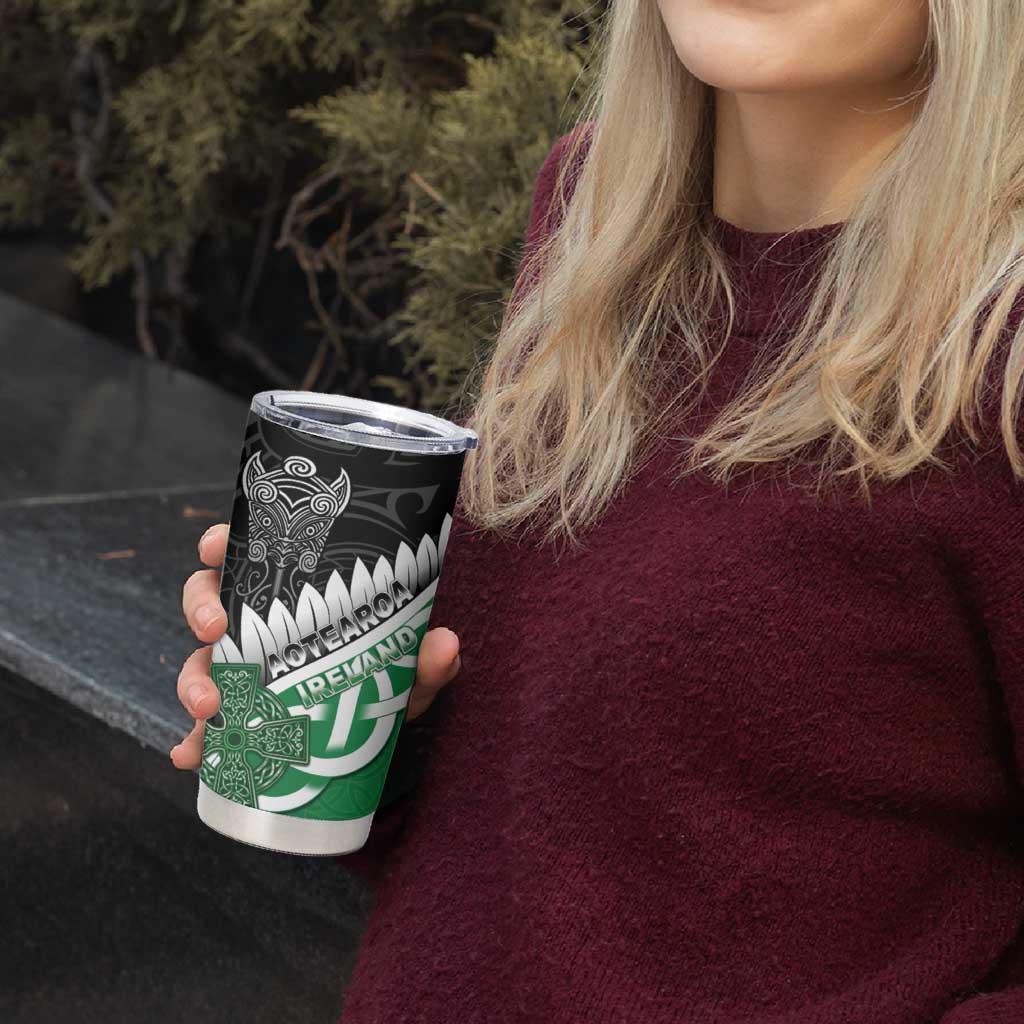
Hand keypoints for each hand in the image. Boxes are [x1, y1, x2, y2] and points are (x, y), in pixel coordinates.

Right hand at [169, 523, 461, 768]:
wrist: (380, 728)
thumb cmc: (387, 675)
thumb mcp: (407, 666)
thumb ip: (425, 657)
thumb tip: (446, 644)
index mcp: (292, 592)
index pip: (248, 553)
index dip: (221, 543)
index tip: (214, 546)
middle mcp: (258, 624)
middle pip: (208, 600)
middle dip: (200, 610)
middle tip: (215, 630)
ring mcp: (242, 669)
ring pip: (200, 661)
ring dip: (193, 681)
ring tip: (208, 708)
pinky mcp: (238, 716)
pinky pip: (205, 727)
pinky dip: (193, 742)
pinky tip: (188, 756)